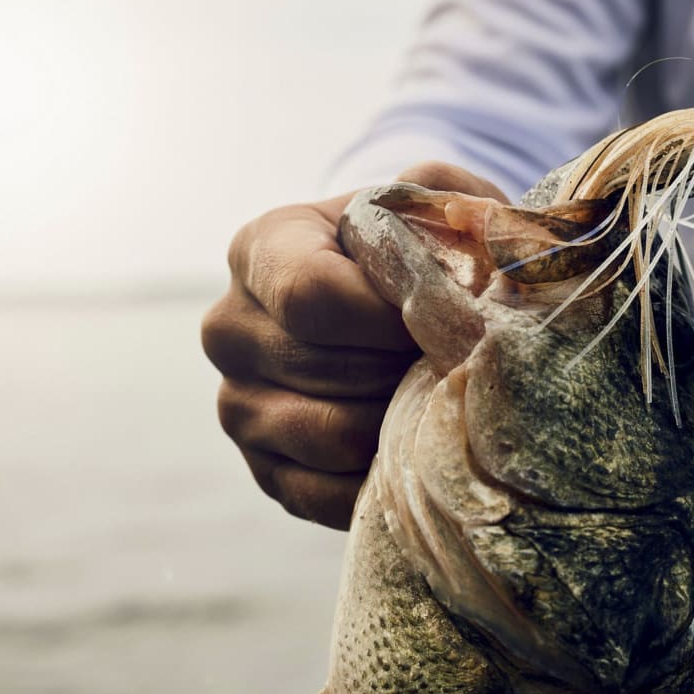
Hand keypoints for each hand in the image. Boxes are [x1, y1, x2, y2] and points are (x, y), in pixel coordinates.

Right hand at [201, 162, 507, 528]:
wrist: (399, 316)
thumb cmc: (420, 254)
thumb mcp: (436, 206)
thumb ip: (446, 199)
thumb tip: (464, 238)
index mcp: (261, 248)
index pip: (311, 295)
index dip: (392, 316)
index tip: (454, 317)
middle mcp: (229, 326)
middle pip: (328, 368)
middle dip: (410, 365)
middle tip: (461, 358)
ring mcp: (237, 406)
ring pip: (332, 434)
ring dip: (404, 417)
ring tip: (440, 390)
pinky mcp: (264, 472)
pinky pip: (327, 494)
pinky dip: (385, 474)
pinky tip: (416, 439)